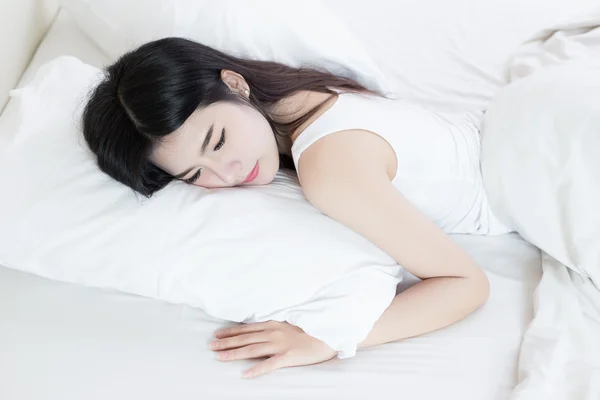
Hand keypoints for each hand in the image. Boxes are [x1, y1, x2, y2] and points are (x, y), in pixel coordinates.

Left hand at [209, 320, 337, 377]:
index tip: (217, 334)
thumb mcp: (291, 322)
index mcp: (274, 323)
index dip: (231, 331)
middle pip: (245, 338)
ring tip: (219, 357)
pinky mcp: (288, 357)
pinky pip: (269, 365)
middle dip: (226, 342)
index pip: (247, 328)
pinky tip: (244, 374)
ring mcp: (280, 345)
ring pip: (252, 350)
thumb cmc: (312, 328)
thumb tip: (261, 330)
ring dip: (234, 353)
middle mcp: (274, 332)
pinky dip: (256, 370)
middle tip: (210, 346)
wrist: (330, 333)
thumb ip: (275, 325)